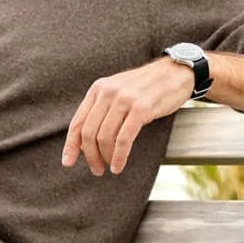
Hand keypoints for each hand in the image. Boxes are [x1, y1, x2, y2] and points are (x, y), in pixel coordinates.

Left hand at [62, 57, 200, 175]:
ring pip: (104, 137)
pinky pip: (124, 139)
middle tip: (97, 170)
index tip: (67, 162)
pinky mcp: (141, 108)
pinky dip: (119, 156)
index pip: (77, 122)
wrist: (175, 72)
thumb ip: (102, 110)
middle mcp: (108, 92)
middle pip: (89, 133)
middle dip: (90, 156)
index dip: (71, 145)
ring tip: (110, 168)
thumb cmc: (146, 88)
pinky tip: (119, 165)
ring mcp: (124, 100)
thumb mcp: (118, 92)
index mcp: (98, 89)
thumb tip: (85, 143)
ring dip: (105, 158)